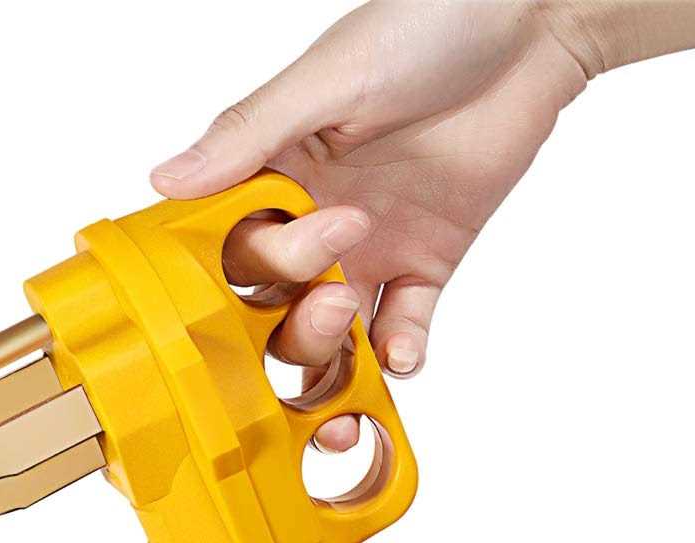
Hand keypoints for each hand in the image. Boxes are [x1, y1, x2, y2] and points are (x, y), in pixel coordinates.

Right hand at [150, 1, 588, 449]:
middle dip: (299, 324)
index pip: (235, 248)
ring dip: (340, 357)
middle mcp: (315, 215)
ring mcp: (370, 245)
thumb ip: (251, 137)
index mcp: (277, 170)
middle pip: (278, 308)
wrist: (527, 25)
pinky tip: (404, 352)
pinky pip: (403, 327)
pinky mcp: (427, 261)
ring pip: (334, 333)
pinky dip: (401, 353)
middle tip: (337, 297)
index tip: (275, 266)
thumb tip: (166, 182)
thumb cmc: (428, 25)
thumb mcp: (329, 79)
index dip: (248, 273)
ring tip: (365, 349)